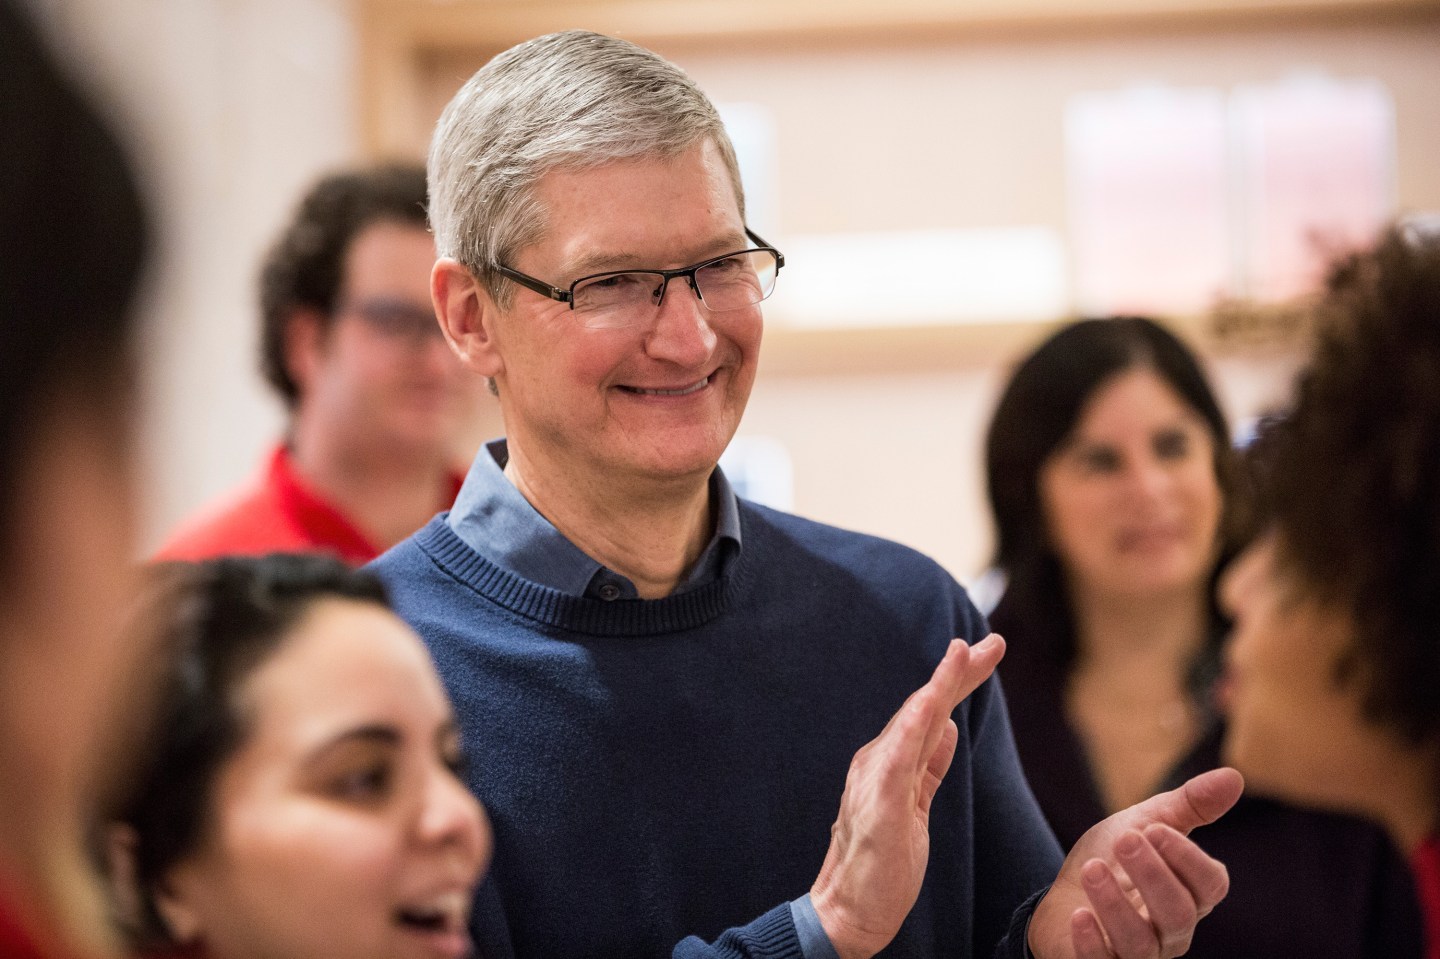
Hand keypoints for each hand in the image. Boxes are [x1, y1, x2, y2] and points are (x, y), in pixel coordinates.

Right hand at [810, 634, 1005, 958]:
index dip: (959, 680)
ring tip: (963, 652)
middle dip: (961, 671)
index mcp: (893, 762)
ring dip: (941, 684)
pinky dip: (915, 724)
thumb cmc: (881, 866)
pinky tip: (933, 702)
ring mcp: (875, 778)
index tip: (988, 652)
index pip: (932, 713)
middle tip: (995, 642)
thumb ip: (928, 767)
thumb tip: (950, 729)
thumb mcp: (915, 808)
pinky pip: (900, 756)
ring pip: (914, 720)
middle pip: (927, 707)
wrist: (848, 913)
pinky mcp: (877, 802)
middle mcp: (880, 760)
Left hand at [1027, 767, 1244, 958]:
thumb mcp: (1146, 824)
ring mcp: (1138, 954)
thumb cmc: (1114, 860)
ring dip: (1116, 906)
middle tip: (1127, 839)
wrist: (1064, 895)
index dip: (1188, 859)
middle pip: (1179, 913)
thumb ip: (1190, 805)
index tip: (1156, 829)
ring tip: (1094, 870)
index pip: (1210, 885)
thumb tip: (1234, 776)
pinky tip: (1080, 915)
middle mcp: (1171, 930)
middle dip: (1153, 875)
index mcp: (1189, 893)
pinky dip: (1092, 944)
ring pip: (1142, 944)